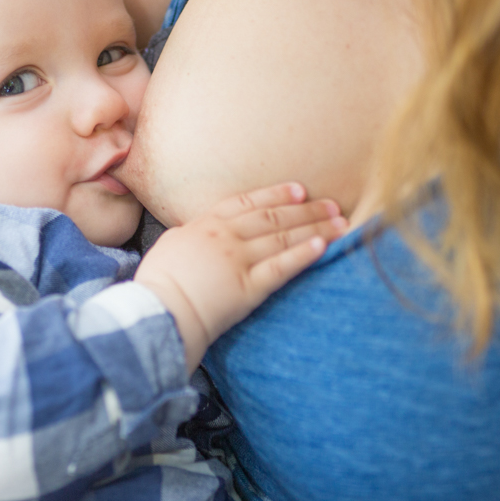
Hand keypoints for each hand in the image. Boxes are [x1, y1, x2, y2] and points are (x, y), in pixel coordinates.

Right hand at [133, 183, 343, 371]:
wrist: (159, 310)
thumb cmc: (158, 283)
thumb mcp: (170, 246)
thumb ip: (189, 234)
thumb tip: (195, 229)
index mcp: (205, 224)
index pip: (247, 202)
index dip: (275, 194)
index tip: (299, 190)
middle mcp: (225, 236)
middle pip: (273, 217)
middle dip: (306, 210)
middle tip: (332, 205)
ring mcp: (238, 260)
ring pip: (283, 238)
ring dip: (315, 229)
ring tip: (340, 224)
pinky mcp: (249, 287)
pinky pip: (281, 267)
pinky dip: (303, 255)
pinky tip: (323, 246)